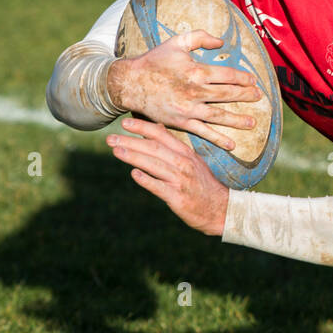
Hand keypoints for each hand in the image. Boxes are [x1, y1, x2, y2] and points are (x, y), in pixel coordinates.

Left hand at [107, 118, 229, 234]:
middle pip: (155, 149)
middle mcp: (184, 164)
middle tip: (111, 139)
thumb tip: (157, 128)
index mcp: (186, 154)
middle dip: (131, 142)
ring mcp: (181, 180)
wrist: (221, 208)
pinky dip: (147, 180)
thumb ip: (174, 146)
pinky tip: (134, 174)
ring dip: (134, 157)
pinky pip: (160, 187)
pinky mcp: (178, 197)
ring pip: (154, 165)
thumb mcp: (193, 161)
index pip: (162, 136)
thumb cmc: (203, 184)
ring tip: (116, 151)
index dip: (143, 128)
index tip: (125, 123)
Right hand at [108, 30, 259, 149]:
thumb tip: (221, 42)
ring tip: (253, 123)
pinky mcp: (180, 122)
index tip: (253, 81)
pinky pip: (202, 131)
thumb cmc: (154, 60)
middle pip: (228, 94)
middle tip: (258, 97)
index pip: (228, 76)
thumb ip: (200, 37)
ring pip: (219, 115)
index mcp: (196, 71)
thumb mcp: (176, 42)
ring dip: (237, 120)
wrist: (129, 82)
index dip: (243, 78)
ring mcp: (188, 108)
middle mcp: (195, 91)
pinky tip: (231, 144)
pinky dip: (218, 138)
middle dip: (245, 96)